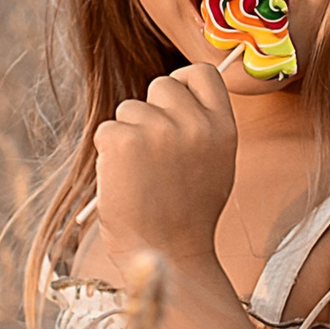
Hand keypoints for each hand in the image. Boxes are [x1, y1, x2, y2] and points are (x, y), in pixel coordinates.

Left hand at [93, 62, 235, 272]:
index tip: (173, 107)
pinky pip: (107, 130)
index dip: (182, 84)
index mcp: (223, 128)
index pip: (201, 73)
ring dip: (127, 136)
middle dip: (150, 112)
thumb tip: (179, 98)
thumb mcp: (215, 165)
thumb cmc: (187, 216)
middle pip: (161, 85)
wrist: (167, 255)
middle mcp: (194, 123)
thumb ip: (202, 129)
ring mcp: (158, 130)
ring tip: (141, 176)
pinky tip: (123, 181)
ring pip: (129, 109)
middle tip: (152, 154)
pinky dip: (108, 154)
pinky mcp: (123, 141)